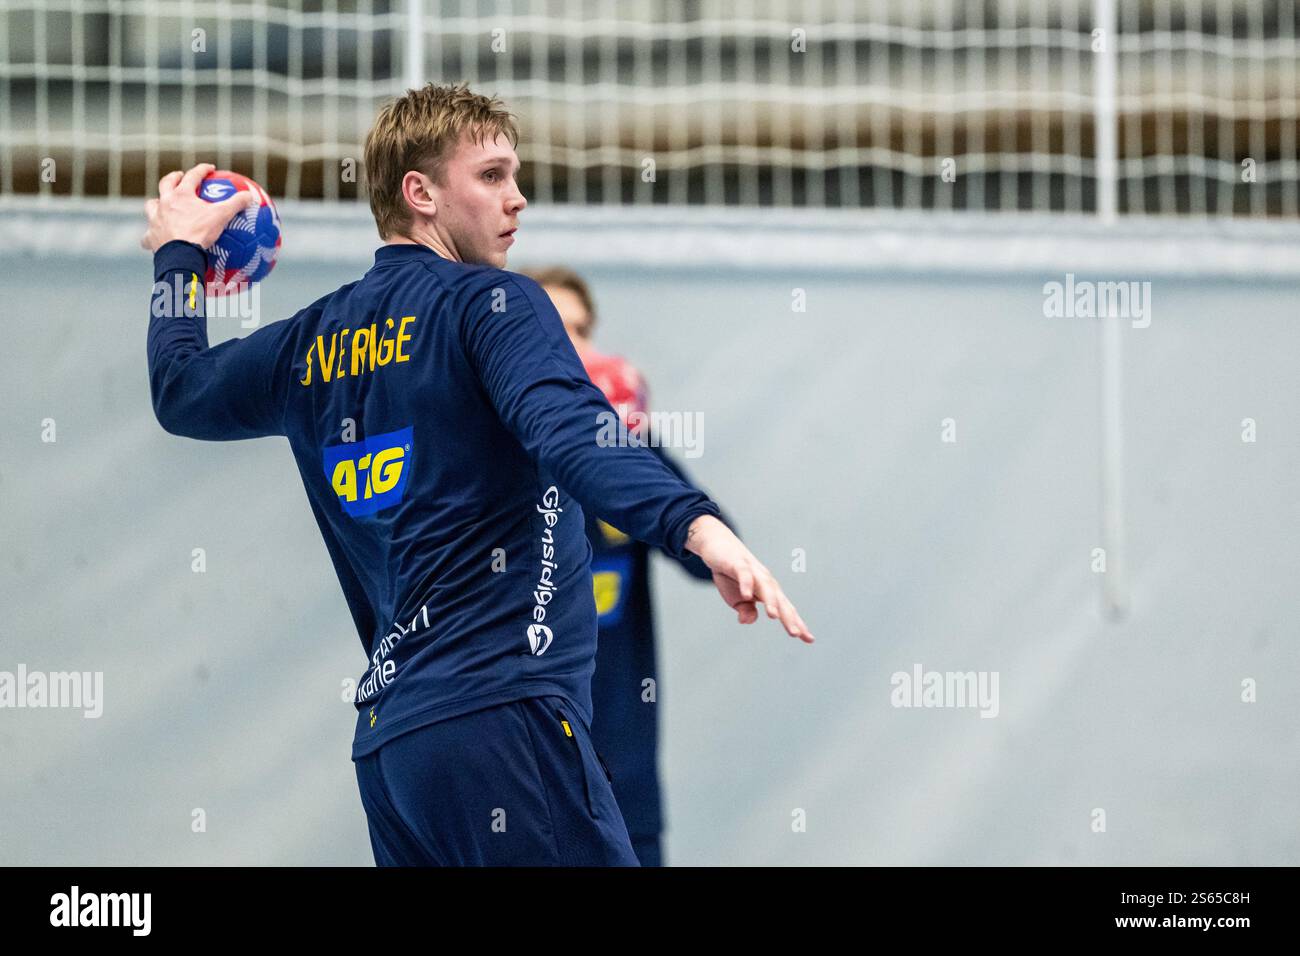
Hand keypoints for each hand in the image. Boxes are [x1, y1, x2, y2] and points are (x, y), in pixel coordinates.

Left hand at [139, 163, 257, 253]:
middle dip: (173, 178)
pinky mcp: (151, 237)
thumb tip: (250, 196)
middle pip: (166, 184)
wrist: (181, 255)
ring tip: (162, 204)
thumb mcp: (222, 216)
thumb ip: (235, 204)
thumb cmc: (200, 233)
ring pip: (151, 205)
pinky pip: (148, 236)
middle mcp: (165, 203)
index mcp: (181, 195)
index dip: (202, 170)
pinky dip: (151, 236)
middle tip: (179, 176)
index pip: (193, 176)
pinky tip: (154, 238)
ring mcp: (156, 219)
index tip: (210, 168)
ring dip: (156, 203)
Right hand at [684, 514, 813, 642]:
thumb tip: (748, 621)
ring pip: (766, 587)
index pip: (785, 609)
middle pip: (780, 600)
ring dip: (771, 601)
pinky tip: (747, 595)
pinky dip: (746, 584)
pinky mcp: (738, 563)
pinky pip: (744, 574)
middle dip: (788, 617)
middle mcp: (765, 581)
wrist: (716, 546)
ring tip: (774, 616)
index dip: (796, 623)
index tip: (809, 639)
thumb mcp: (736, 599)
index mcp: (768, 591)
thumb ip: (746, 611)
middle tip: (796, 633)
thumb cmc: (730, 575)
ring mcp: (753, 570)